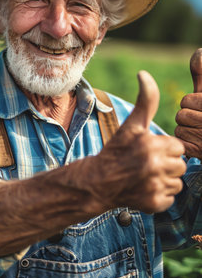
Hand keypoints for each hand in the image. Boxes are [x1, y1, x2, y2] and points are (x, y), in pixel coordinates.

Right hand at [99, 70, 185, 213]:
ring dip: (165, 179)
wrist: (98, 181)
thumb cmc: (117, 149)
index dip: (163, 147)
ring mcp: (154, 187)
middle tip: (146, 162)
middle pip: (180, 164)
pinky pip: (171, 198)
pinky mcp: (154, 204)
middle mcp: (154, 166)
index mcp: (151, 144)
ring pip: (177, 182)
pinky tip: (144, 187)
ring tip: (145, 175)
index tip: (148, 149)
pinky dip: (160, 195)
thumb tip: (144, 73)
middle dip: (166, 163)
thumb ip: (145, 100)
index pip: (177, 146)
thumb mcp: (132, 124)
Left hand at [175, 48, 201, 159]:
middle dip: (189, 117)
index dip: (192, 104)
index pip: (187, 101)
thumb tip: (199, 52)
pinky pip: (182, 143)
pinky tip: (199, 144)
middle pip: (181, 115)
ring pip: (180, 129)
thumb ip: (201, 73)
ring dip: (188, 131)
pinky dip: (188, 144)